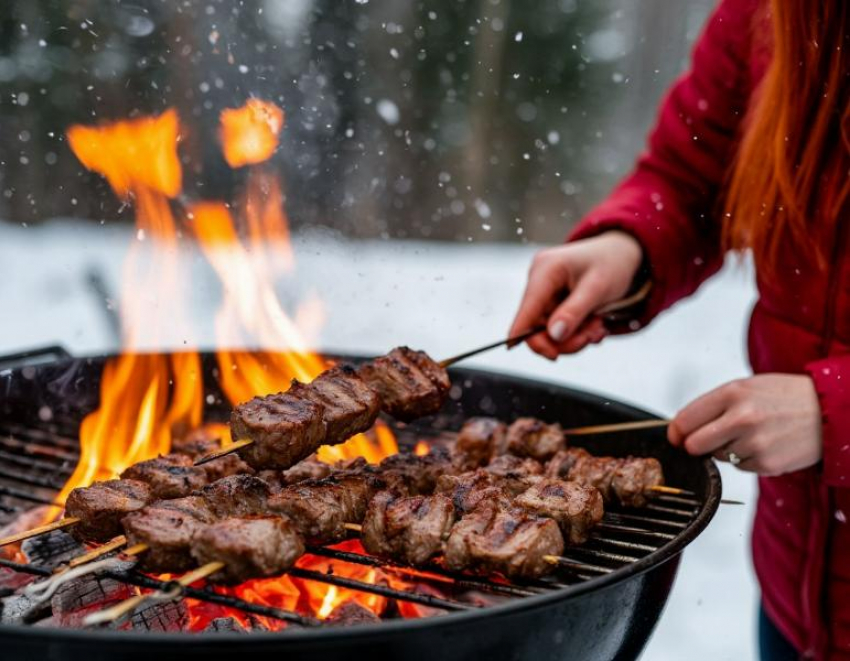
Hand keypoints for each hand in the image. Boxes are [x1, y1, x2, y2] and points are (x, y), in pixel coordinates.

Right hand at [508, 231, 643, 358]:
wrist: (623, 254)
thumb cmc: (612, 263)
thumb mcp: (598, 287)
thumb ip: (574, 311)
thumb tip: (554, 335)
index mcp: (545, 271)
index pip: (526, 311)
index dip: (528, 337)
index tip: (552, 356)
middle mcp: (539, 282)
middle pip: (536, 327)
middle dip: (565, 340)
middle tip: (590, 338)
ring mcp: (545, 293)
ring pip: (549, 332)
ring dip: (575, 337)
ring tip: (598, 326)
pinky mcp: (554, 303)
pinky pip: (559, 328)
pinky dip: (577, 332)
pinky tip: (595, 324)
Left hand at [668, 374, 821, 474]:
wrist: (828, 411)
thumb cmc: (783, 397)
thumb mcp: (745, 387)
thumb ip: (712, 405)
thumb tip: (681, 429)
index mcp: (731, 393)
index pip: (684, 420)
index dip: (676, 432)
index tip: (676, 436)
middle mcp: (741, 418)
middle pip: (693, 445)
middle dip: (694, 445)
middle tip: (706, 440)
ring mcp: (755, 444)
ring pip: (717, 457)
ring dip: (726, 450)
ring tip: (751, 434)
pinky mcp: (766, 464)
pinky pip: (739, 467)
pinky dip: (746, 459)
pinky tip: (765, 444)